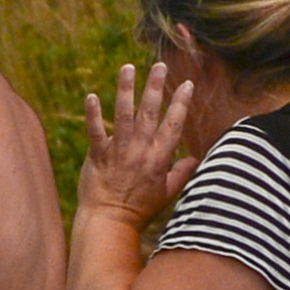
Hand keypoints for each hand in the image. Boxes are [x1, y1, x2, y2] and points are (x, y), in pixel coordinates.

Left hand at [79, 61, 195, 227]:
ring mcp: (118, 152)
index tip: (187, 84)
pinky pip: (94, 131)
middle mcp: (140, 151)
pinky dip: (93, 114)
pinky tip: (91, 95)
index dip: (181, 104)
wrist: (110, 223)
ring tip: (128, 68)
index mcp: (159, 158)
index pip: (173, 125)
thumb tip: (197, 159)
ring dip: (126, 90)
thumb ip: (182, 173)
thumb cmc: (140, 210)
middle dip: (156, 87)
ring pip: (123, 115)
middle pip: (150, 112)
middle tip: (160, 65)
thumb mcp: (168, 193)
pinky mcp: (97, 156)